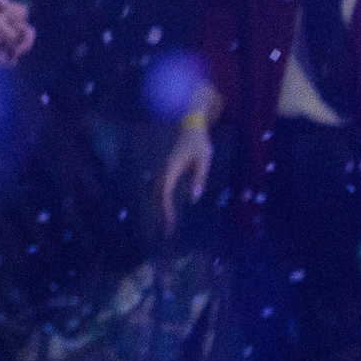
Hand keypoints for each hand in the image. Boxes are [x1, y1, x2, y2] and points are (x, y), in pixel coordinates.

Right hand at [156, 122, 212, 236]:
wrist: (191, 127)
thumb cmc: (199, 143)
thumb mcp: (204, 160)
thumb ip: (199, 178)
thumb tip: (193, 199)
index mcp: (171, 168)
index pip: (164, 192)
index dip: (166, 209)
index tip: (170, 223)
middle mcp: (164, 170)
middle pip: (156, 196)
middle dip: (160, 215)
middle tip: (166, 233)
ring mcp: (163, 170)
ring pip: (156, 193)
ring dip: (158, 209)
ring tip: (163, 226)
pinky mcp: (166, 170)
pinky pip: (160, 189)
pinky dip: (160, 201)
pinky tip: (165, 211)